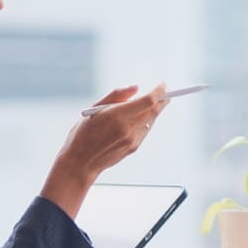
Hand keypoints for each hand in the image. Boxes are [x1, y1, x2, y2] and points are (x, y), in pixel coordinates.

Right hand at [41, 84, 168, 215]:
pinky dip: (147, 121)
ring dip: (155, 110)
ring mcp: (132, 140)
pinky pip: (145, 130)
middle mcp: (127, 128)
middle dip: (163, 100)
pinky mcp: (133, 148)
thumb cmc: (84, 132)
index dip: (158, 91)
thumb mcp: (95, 109)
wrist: (81, 162)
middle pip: (154, 110)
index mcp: (116, 115)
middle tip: (167, 92)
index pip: (147, 101)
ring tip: (157, 102)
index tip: (163, 85)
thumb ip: (116, 95)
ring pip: (151, 120)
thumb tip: (136, 88)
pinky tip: (143, 117)